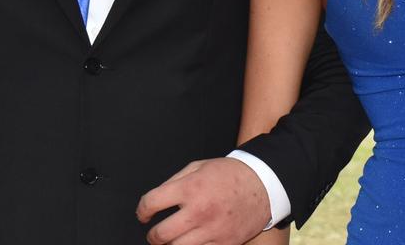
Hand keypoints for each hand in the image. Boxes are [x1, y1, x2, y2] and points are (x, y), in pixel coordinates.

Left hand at [136, 157, 270, 244]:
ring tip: (170, 239)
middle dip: (152, 235)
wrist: (262, 185)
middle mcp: (198, 211)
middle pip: (160, 234)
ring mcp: (211, 230)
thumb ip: (174, 181)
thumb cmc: (230, 175)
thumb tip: (156, 198)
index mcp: (189, 188)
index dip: (142, 210)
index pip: (151, 203)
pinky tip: (191, 241)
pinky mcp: (223, 243)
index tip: (143, 214)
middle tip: (154, 233)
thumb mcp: (199, 166)